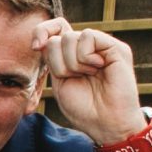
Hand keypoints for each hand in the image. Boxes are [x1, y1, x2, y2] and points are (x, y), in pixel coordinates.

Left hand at [31, 18, 147, 147]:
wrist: (106, 123)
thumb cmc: (84, 108)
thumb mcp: (59, 82)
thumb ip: (52, 59)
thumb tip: (43, 39)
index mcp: (73, 54)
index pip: (55, 28)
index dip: (42, 31)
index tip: (36, 46)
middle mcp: (88, 47)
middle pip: (58, 37)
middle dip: (58, 63)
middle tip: (74, 77)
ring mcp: (102, 46)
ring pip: (70, 37)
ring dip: (71, 63)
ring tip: (88, 75)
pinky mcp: (116, 47)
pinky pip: (88, 36)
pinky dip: (85, 56)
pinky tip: (98, 68)